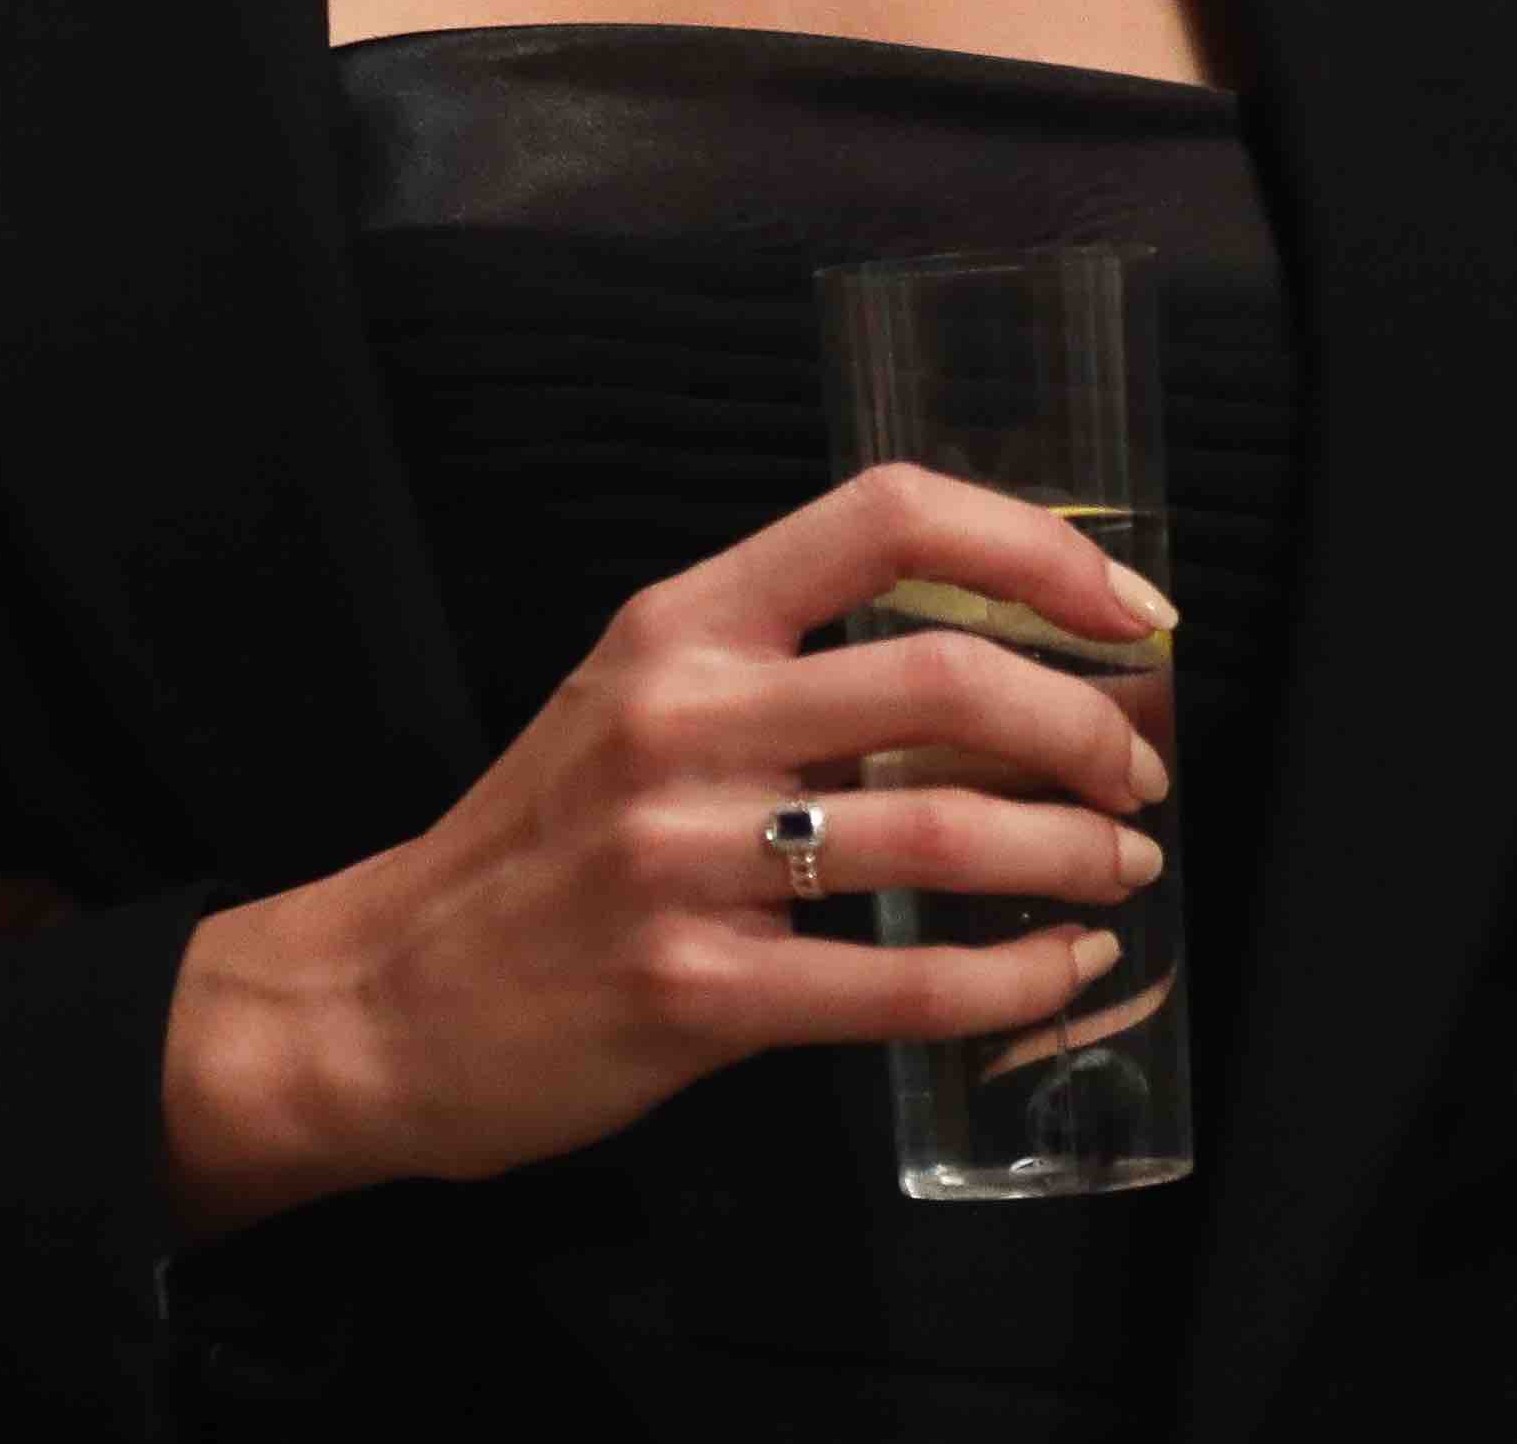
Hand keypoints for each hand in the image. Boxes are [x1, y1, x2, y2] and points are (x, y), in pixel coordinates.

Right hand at [159, 465, 1174, 1234]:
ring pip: (943, 832)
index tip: (1128, 607)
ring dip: (1070, 851)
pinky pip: (896, 986)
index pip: (887, 516)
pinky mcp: (691, 994)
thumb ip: (787, 677)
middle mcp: (684, 718)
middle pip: (947, 677)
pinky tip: (1056, 969)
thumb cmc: (535, 850)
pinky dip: (1009, 978)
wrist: (377, 1001)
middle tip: (1140, 770)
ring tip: (1121, 867)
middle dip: (1085, 725)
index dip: (1037, 548)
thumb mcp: (635, 708)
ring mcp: (683, 858)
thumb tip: (994, 679)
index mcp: (680, 625)